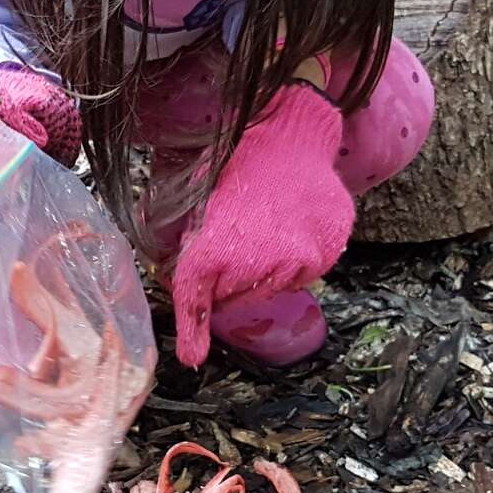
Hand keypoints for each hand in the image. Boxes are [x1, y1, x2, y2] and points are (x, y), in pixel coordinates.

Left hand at [170, 84, 352, 365]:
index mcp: (219, 246)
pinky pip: (298, 277)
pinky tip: (283, 233)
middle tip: (225, 252)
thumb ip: (182, 240)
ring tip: (257, 236)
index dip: (193, 330)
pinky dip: (286, 266)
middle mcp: (261, 262)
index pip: (197, 298)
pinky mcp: (325, 255)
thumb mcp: (195, 194)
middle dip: (221, 286)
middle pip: (231, 299)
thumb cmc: (237, 160)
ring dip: (256, 276)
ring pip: (267, 291)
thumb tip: (167, 276)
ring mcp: (299, 261)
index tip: (192, 356)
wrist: (292, 136)